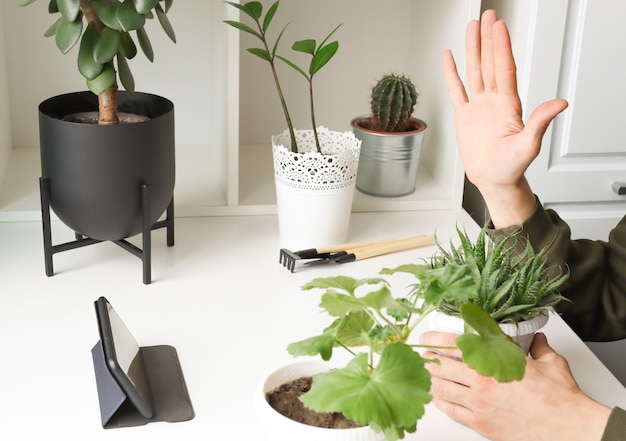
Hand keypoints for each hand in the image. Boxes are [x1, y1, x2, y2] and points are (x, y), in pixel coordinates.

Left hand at [420, 331, 610, 440]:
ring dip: (429, 379)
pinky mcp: (481, 425)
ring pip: (441, 389)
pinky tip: (436, 397)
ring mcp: (479, 405)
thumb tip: (536, 340)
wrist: (568, 429)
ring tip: (422, 373)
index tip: (427, 336)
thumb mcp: (549, 363)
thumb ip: (538, 348)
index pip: (453, 344)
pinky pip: (452, 411)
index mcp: (494, 362)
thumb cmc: (560, 399)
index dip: (434, 338)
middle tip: (420, 355)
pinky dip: (440, 402)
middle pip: (440, 366)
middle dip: (426, 359)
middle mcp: (481, 383)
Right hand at [443, 10, 567, 227]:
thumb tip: (560, 103)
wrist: (493, 180)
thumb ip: (540, 122)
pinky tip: (449, 58)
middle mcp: (493, 101)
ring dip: (472, 50)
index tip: (499, 27)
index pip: (504, 69)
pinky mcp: (464, 116)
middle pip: (489, 63)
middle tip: (487, 16)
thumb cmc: (511, 167)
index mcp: (508, 105)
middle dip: (488, 39)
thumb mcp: (528, 145)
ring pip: (474, 71)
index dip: (501, 47)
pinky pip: (456, 90)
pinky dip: (451, 74)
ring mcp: (478, 107)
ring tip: (471, 28)